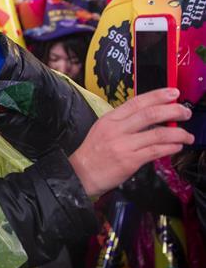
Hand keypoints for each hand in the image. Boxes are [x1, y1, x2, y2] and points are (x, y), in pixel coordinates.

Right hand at [69, 88, 194, 197]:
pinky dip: (170, 147)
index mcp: (110, 119)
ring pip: (158, 134)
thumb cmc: (93, 153)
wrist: (80, 174)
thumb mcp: (103, 130)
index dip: (158, 95)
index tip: (174, 93)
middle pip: (150, 114)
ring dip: (178, 133)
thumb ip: (124, 123)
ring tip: (187, 135)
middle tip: (185, 112)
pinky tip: (177, 146)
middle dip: (173, 111)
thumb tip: (151, 118)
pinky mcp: (129, 160)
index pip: (137, 102)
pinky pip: (156, 151)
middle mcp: (117, 129)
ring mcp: (123, 145)